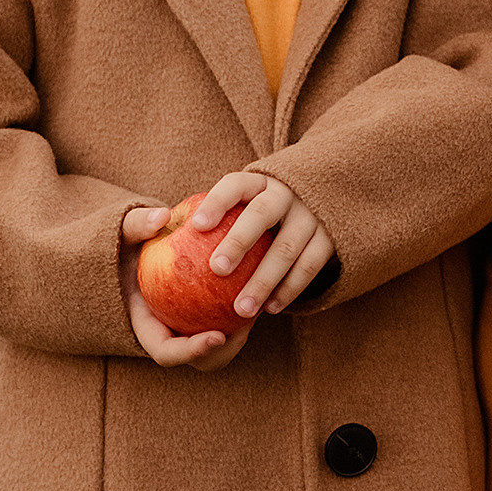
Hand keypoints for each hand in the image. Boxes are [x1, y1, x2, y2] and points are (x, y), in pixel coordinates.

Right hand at [118, 207, 251, 368]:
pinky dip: (244, 314)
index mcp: (147, 325)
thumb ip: (138, 224)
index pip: (167, 351)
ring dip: (241, 334)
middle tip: (247, 322)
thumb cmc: (133, 240)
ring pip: (221, 347)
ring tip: (259, 306)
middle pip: (200, 359)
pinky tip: (263, 288)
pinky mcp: (208, 318)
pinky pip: (229, 324)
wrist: (141, 248)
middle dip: (225, 350)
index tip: (218, 334)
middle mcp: (170, 334)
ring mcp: (190, 330)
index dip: (192, 351)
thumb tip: (161, 216)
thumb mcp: (128, 229)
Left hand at [188, 168, 336, 319]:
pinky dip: (289, 289)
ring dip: (264, 280)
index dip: (216, 202)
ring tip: (242, 309)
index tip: (196, 227)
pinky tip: (270, 309)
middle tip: (217, 270)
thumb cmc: (261, 207)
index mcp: (258, 181)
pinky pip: (309, 266)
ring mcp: (310, 215)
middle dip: (239, 241)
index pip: (235, 185)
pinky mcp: (329, 238)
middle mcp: (285, 194)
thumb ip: (214, 212)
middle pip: (261, 214)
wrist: (324, 193)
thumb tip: (162, 225)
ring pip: (286, 248)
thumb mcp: (245, 198)